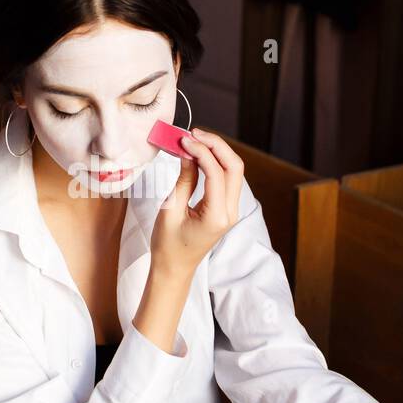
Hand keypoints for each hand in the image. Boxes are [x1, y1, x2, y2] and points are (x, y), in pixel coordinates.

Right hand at [150, 128, 243, 278]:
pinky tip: (199, 154)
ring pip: (234, 171)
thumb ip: (184, 180)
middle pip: (235, 167)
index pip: (217, 173)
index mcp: (217, 217)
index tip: (184, 139)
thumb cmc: (168, 245)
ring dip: (217, 152)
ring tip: (194, 140)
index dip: (202, 151)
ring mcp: (231, 211)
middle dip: (216, 146)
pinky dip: (215, 162)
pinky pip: (227, 179)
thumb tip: (188, 152)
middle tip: (194, 134)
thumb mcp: (170, 210)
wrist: (174, 268)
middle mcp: (230, 213)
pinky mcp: (226, 208)